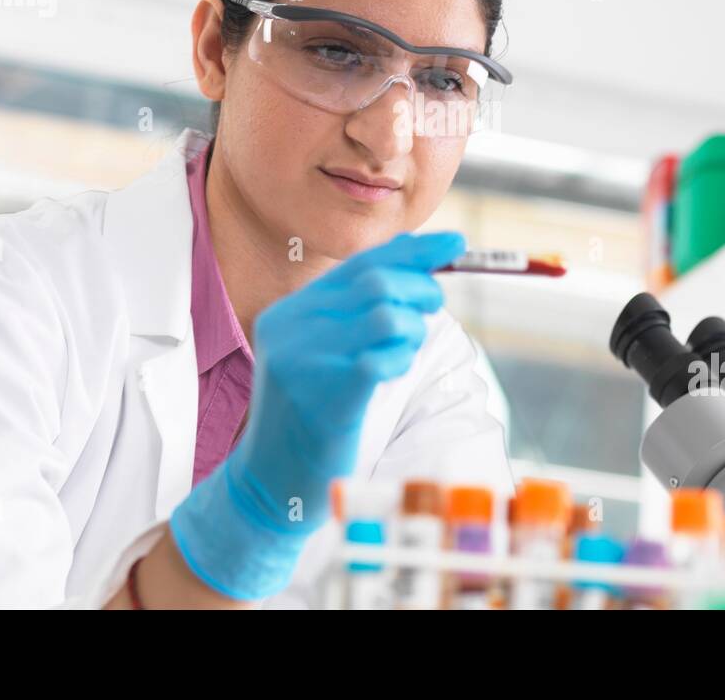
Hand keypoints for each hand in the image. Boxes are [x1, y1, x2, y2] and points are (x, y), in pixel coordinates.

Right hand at [168, 229, 466, 599]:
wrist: (268, 482)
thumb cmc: (309, 414)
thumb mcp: (320, 352)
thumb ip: (356, 313)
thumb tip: (420, 273)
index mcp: (290, 311)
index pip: (360, 264)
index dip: (413, 251)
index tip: (456, 243)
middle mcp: (291, 327)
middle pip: (376, 282)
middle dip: (420, 290)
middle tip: (433, 310)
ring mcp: (304, 360)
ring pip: (384, 316)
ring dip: (412, 330)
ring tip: (405, 351)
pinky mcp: (325, 395)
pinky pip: (381, 359)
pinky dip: (400, 361)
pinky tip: (390, 372)